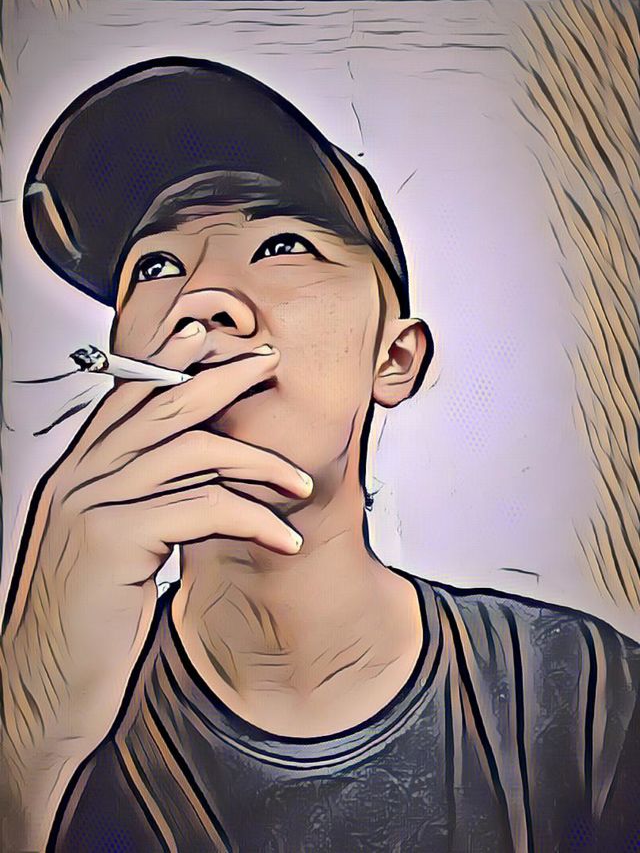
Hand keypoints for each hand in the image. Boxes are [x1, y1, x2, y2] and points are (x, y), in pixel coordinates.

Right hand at [0, 323, 310, 848]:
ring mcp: (92, 506)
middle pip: (161, 404)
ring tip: (299, 483)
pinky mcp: (113, 542)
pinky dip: (253, 519)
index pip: (128, 397)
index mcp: (78, 475)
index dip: (171, 361)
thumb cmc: (87, 624)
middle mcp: (80, 479)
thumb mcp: (113, 551)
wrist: (42, 692)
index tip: (218, 342)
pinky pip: (201, 509)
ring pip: (189, 451)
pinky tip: (285, 539)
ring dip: (256, 463)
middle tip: (269, 362)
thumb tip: (201, 479)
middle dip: (221, 376)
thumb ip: (144, 505)